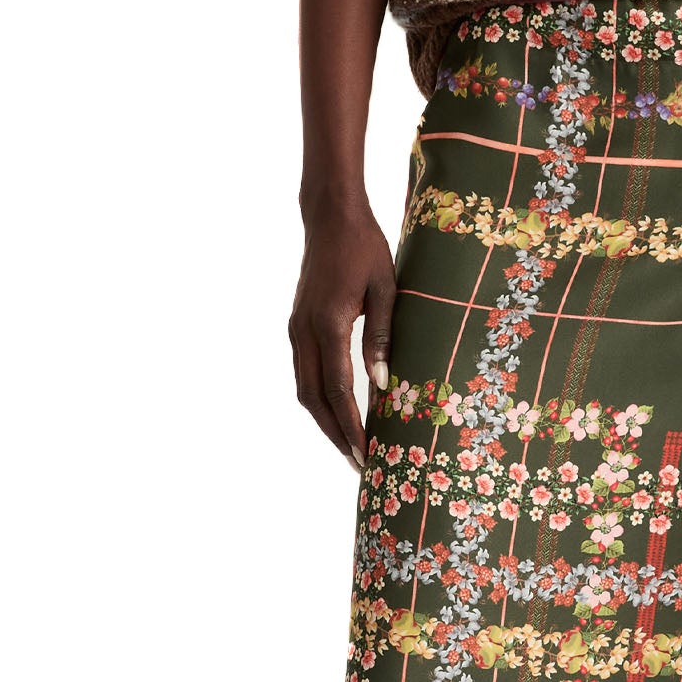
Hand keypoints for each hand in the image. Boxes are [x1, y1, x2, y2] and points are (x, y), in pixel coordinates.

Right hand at [288, 191, 396, 469]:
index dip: (351, 426)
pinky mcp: (297, 327)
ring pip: (304, 390)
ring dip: (325, 421)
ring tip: (350, 446)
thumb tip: (381, 386)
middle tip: (359, 463)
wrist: (329, 217)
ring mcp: (296, 330)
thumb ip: (381, 337)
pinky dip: (320, 399)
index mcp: (328, 324)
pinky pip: (305, 373)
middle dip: (336, 434)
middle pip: (314, 399)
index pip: (338, 390)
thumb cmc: (365, 248)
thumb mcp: (385, 289)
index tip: (366, 453)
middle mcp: (304, 332)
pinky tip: (339, 412)